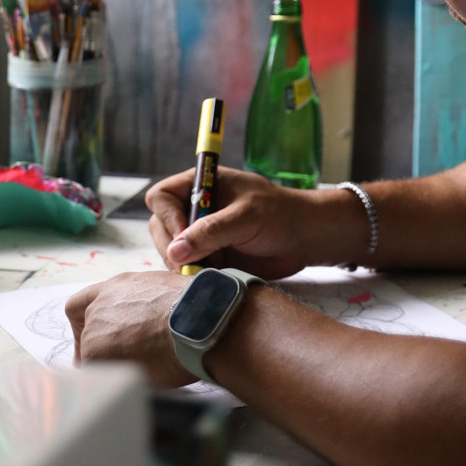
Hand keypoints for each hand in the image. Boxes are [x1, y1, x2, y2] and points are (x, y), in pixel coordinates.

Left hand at [66, 271, 191, 387]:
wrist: (196, 321)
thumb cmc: (194, 307)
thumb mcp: (168, 292)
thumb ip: (148, 303)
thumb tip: (156, 318)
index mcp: (118, 286)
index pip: (81, 303)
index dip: (84, 324)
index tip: (95, 339)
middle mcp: (101, 305)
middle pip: (87, 333)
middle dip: (100, 350)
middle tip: (117, 365)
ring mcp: (95, 330)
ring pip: (94, 356)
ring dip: (112, 365)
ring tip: (141, 372)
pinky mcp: (95, 355)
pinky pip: (100, 375)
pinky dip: (115, 381)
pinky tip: (139, 379)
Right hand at [146, 164, 360, 276]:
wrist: (304, 239)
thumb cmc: (280, 215)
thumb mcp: (246, 217)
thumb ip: (211, 231)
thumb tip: (175, 251)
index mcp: (202, 186)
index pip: (161, 197)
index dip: (167, 217)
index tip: (183, 237)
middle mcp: (196, 210)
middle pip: (161, 228)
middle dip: (172, 248)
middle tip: (193, 264)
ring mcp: (201, 235)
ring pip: (171, 253)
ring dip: (183, 265)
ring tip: (209, 271)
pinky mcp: (209, 258)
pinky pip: (187, 269)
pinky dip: (193, 277)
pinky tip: (211, 279)